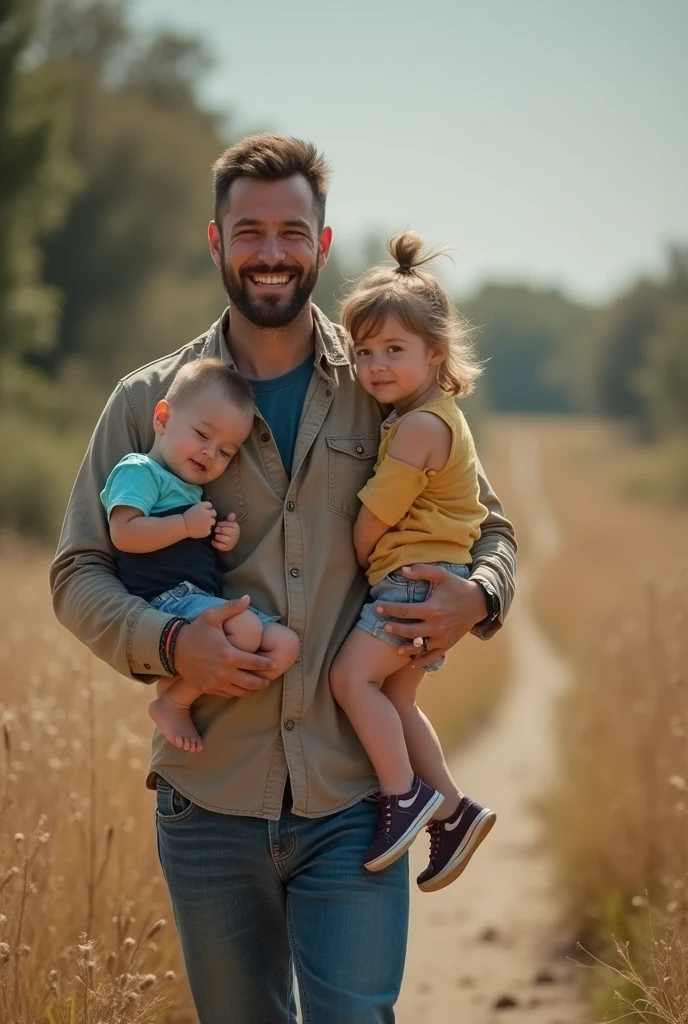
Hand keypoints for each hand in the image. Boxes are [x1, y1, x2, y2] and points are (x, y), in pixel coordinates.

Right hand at [173, 596, 276, 696]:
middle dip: (262, 682)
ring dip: (251, 690)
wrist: (172, 648)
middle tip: (268, 679)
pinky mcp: (207, 689)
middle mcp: (224, 672)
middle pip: (251, 682)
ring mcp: (216, 682)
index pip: (255, 663)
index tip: (274, 664)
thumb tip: (248, 598)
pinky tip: (240, 688)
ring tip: (257, 686)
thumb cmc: (195, 631)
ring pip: (240, 692)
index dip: (268, 665)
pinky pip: (227, 694)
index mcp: (229, 655)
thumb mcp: (212, 615)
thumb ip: (232, 607)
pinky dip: (236, 692)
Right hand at [183, 501, 216, 537]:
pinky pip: (210, 529)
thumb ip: (202, 507)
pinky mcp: (207, 530)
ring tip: (203, 524)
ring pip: (213, 521)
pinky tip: (201, 529)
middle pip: (214, 513)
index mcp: (202, 507)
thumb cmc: (187, 517)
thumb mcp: (194, 508)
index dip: (207, 508)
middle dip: (211, 515)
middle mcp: (207, 514)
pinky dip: (206, 529)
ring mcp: (208, 523)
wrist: (183, 527)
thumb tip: (209, 508)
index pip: (210, 505)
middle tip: (205, 518)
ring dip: (209, 522)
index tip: (204, 511)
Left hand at [212, 512, 239, 551]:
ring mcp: (232, 542)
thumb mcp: (229, 522)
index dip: (220, 524)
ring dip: (217, 536)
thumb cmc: (228, 529)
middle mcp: (235, 535)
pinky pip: (219, 545)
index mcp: (236, 527)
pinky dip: (215, 543)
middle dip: (218, 530)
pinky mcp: (227, 548)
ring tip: (216, 535)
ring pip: (222, 538)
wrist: (231, 540)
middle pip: (224, 530)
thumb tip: (232, 514)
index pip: (226, 524)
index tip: (218, 525)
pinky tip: (214, 541)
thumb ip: (230, 518)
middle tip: (216, 530)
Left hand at [374, 564, 488, 669]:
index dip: (389, 610)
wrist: (479, 602)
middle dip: (394, 629)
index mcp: (432, 609)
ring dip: (406, 648)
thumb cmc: (457, 587)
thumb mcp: (441, 574)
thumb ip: (422, 571)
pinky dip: (422, 661)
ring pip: (419, 647)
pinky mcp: (447, 645)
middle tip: (383, 627)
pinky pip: (433, 656)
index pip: (405, 611)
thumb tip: (402, 570)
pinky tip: (412, 663)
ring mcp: (442, 638)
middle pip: (409, 631)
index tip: (377, 608)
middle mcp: (436, 626)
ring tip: (396, 647)